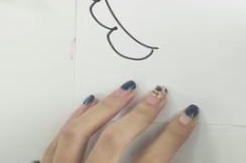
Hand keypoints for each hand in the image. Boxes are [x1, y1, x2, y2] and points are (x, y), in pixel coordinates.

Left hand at [40, 81, 198, 162]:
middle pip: (114, 141)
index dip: (173, 136)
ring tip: (125, 89)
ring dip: (105, 108)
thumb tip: (171, 140)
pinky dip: (74, 120)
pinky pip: (58, 140)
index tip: (188, 115)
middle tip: (159, 95)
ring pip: (79, 134)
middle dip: (140, 115)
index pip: (152, 162)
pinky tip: (87, 105)